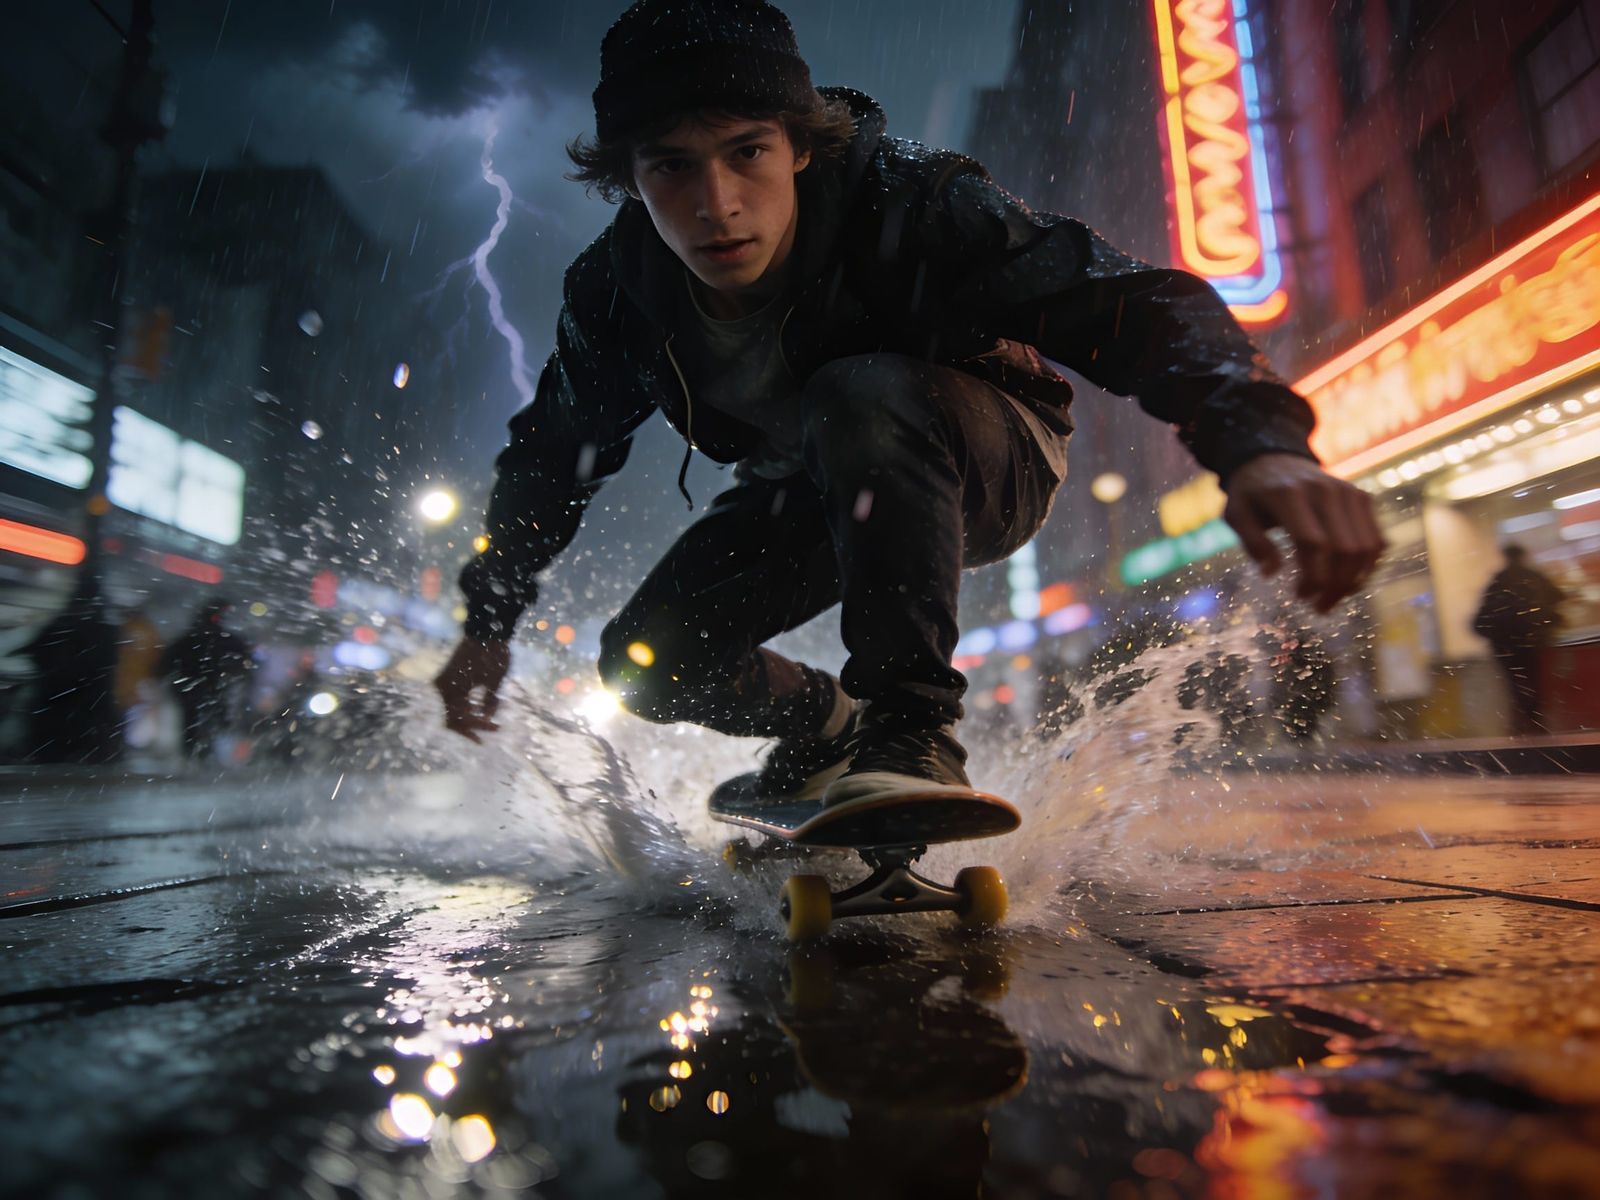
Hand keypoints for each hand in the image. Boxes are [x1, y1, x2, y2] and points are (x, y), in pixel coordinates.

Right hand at [433, 637, 510, 742]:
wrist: (485, 629)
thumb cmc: (492, 655)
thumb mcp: (495, 681)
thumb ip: (489, 702)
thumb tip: (487, 719)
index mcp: (452, 690)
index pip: (458, 720)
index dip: (474, 729)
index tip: (491, 732)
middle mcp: (443, 686)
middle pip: (453, 716)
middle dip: (473, 725)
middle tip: (494, 728)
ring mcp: (444, 680)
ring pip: (453, 707)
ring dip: (470, 715)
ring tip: (490, 721)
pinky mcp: (449, 674)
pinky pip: (454, 696)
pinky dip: (466, 704)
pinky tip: (480, 709)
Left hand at [1222, 453, 1385, 613]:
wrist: (1274, 459)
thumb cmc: (1252, 494)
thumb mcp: (1236, 514)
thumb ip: (1252, 542)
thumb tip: (1272, 573)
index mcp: (1290, 494)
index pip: (1314, 542)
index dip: (1312, 577)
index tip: (1300, 597)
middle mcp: (1326, 490)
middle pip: (1345, 548)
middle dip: (1335, 586)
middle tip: (1319, 608)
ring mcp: (1349, 492)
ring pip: (1367, 547)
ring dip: (1354, 581)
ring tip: (1333, 600)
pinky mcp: (1362, 498)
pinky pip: (1377, 539)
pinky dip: (1369, 566)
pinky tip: (1349, 584)